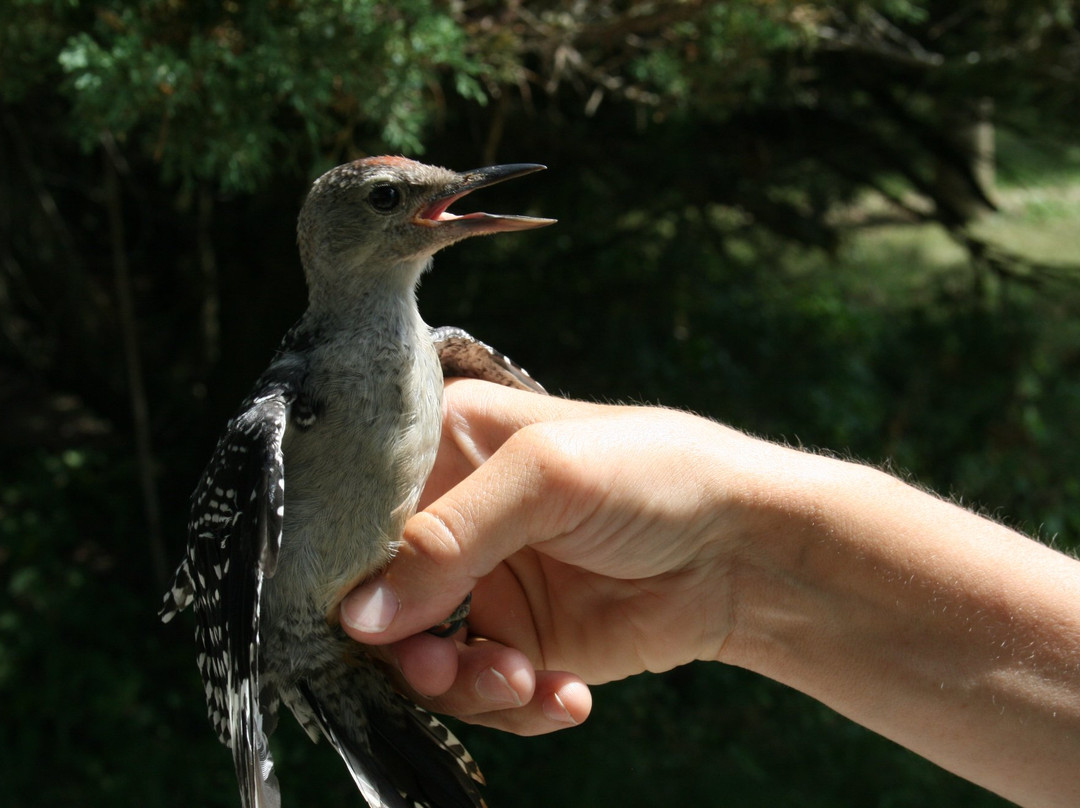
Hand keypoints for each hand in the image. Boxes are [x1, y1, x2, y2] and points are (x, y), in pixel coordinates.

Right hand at [341, 379, 768, 733]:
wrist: (744, 550)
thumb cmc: (654, 476)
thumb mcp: (547, 478)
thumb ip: (447, 540)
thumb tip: (357, 616)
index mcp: (447, 447)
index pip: (360, 510)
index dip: (349, 565)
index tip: (355, 613)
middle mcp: (455, 517)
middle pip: (380, 596)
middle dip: (407, 645)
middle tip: (442, 666)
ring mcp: (485, 585)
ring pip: (424, 658)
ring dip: (466, 685)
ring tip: (520, 680)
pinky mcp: (521, 642)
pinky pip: (485, 694)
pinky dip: (519, 705)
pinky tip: (569, 694)